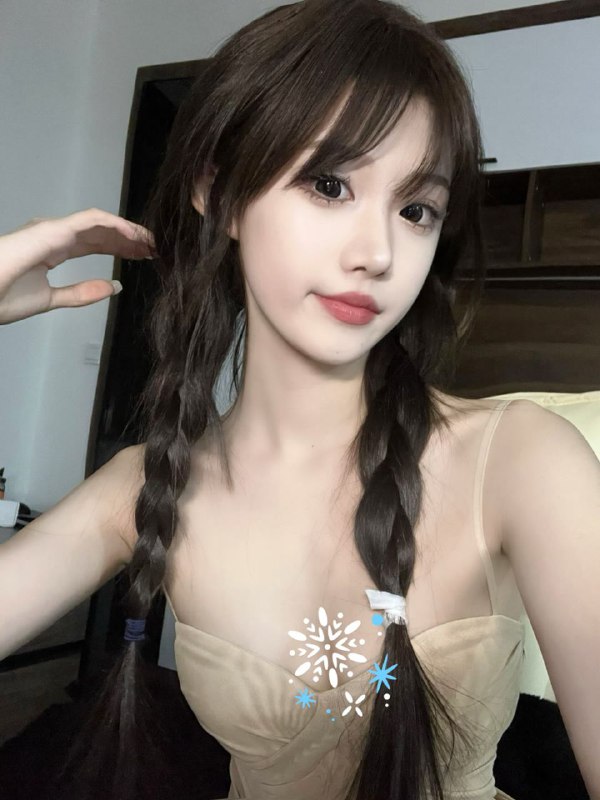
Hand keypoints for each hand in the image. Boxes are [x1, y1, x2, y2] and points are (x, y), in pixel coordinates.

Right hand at [0, 208, 155, 324]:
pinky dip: (117, 225)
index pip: (94, 244)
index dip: (119, 249)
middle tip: (155, 249)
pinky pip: (92, 220)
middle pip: (101, 232)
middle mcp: (55, 235)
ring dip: (128, 231)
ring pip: (101, 223)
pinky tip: (136, 236)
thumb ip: (81, 293)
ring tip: (152, 242)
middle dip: (129, 240)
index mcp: (53, 249)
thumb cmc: (1, 296)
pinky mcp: (53, 230)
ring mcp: (54, 229)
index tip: (143, 257)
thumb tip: (114, 288)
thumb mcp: (51, 299)